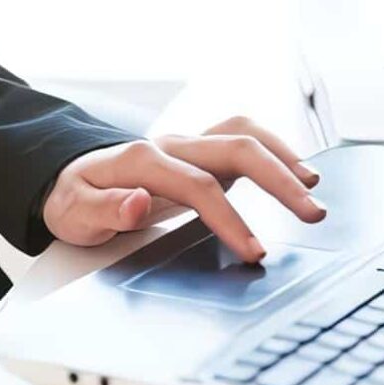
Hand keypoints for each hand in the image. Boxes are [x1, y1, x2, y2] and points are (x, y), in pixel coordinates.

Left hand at [42, 116, 324, 262]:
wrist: (69, 179)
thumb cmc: (73, 198)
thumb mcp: (74, 213)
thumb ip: (105, 208)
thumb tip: (137, 201)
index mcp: (142, 160)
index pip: (199, 186)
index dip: (230, 218)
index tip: (255, 251)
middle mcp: (171, 145)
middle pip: (235, 148)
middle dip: (278, 179)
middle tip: (311, 213)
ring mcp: (188, 146)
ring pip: (243, 133)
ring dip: (282, 155)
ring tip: (313, 186)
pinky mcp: (200, 153)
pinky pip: (243, 139)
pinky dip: (274, 150)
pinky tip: (296, 172)